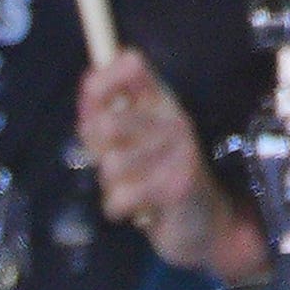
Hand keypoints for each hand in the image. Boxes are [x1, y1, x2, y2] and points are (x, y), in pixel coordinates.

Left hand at [76, 50, 268, 284]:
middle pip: (106, 123)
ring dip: (110, 185)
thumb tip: (87, 89)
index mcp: (160, 101)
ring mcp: (179, 150)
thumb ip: (102, 115)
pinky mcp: (177, 185)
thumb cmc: (154, 178)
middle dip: (95, 152)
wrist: (202, 224)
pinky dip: (117, 209)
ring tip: (131, 187)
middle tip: (112, 164)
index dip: (100, 83)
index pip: (131, 65)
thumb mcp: (128, 140)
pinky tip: (136, 208)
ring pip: (110, 165)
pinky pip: (120, 196)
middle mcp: (173, 118)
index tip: (91, 109)